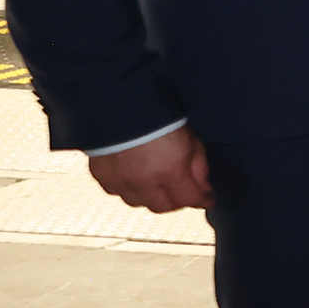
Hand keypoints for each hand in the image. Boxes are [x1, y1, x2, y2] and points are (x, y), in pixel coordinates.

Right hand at [87, 125, 207, 213]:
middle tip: (183, 193)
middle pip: (163, 207)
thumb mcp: (190, 137)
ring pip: (138, 202)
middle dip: (176, 202)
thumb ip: (198, 166)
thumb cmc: (158, 114)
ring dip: (150, 197)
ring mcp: (120, 180)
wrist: (118, 101)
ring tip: (158, 185)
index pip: (189, 198)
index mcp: (169, 170)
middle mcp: (143, 181)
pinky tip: (134, 179)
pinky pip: (116, 192)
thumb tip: (203, 188)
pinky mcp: (101, 175)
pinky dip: (127, 189)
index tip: (207, 200)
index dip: (201, 200)